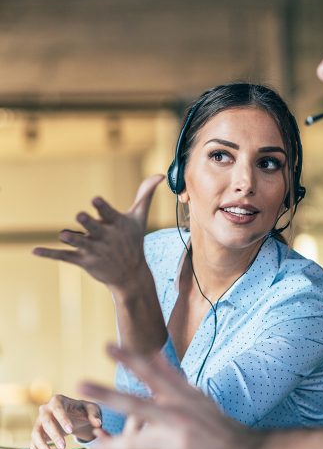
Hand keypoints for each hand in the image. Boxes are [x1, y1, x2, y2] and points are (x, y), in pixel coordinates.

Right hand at [30, 394, 101, 448]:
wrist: (76, 418)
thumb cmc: (83, 411)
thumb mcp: (92, 408)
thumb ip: (95, 414)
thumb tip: (97, 423)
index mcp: (58, 400)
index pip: (58, 408)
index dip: (63, 419)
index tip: (71, 430)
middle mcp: (46, 409)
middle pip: (46, 421)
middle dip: (54, 434)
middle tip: (63, 447)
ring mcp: (39, 422)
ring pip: (36, 433)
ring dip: (42, 445)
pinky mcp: (38, 434)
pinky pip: (33, 443)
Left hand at [32, 175, 163, 290]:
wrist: (131, 274)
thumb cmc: (134, 241)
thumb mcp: (140, 218)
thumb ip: (146, 194)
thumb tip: (161, 174)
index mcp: (116, 224)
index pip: (108, 213)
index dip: (101, 207)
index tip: (95, 200)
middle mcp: (104, 237)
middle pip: (92, 227)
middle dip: (87, 222)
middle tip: (81, 217)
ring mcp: (93, 249)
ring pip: (78, 241)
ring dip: (71, 238)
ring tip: (65, 235)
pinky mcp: (83, 261)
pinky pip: (64, 256)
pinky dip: (49, 254)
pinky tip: (35, 251)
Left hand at [80, 345, 262, 448]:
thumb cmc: (216, 425)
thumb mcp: (198, 399)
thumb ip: (173, 379)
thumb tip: (154, 353)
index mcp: (184, 400)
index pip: (153, 374)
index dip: (129, 359)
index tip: (108, 346)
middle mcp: (180, 420)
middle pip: (136, 406)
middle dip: (106, 395)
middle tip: (80, 385)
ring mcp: (178, 448)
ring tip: (98, 448)